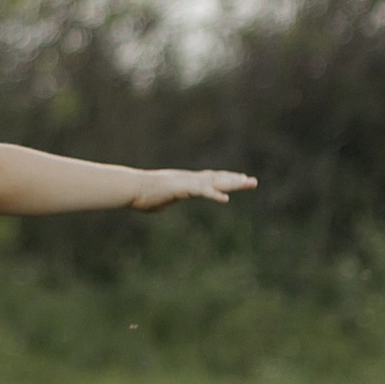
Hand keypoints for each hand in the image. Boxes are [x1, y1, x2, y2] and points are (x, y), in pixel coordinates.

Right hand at [132, 170, 255, 212]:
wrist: (131, 188)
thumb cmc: (141, 196)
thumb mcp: (160, 201)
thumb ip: (167, 201)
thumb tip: (161, 204)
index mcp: (186, 182)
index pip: (210, 179)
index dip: (225, 179)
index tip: (238, 179)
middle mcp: (190, 179)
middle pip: (217, 179)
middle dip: (236, 180)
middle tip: (253, 181)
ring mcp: (187, 182)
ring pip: (215, 182)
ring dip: (232, 183)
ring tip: (248, 183)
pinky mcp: (181, 188)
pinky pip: (201, 192)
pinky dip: (213, 195)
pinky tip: (225, 200)